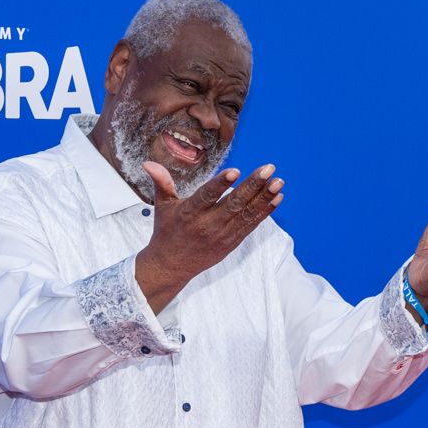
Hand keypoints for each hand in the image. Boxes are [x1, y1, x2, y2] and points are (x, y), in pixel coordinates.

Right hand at [135, 161, 282, 313]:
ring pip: (246, 214)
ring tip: (278, 182)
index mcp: (189, 213)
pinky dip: (265, 212)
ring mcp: (222, 235)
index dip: (221, 184)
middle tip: (268, 169)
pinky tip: (277, 198)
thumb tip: (148, 163)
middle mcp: (208, 225)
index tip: (235, 171)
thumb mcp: (163, 207)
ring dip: (264, 197)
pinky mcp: (232, 242)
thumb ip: (162, 183)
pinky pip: (251, 225)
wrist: (172, 265)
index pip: (207, 196)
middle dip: (253, 186)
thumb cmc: (167, 231)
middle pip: (233, 204)